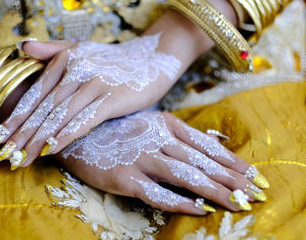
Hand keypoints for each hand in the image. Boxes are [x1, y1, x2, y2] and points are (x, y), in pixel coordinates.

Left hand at [0, 34, 185, 168]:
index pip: (33, 94)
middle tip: (3, 155)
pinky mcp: (113, 97)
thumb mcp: (81, 48)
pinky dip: (66, 135)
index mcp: (64, 60)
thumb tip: (21, 46)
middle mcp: (76, 70)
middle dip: (21, 135)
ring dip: (38, 140)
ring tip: (21, 159)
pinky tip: (52, 149)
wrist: (151, 59)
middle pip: (42, 109)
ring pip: (60, 116)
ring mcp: (94, 83)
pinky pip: (84, 119)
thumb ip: (51, 49)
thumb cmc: (112, 61)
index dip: (15, 118)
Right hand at [54, 111, 268, 213]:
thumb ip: (181, 131)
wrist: (76, 133)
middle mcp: (156, 140)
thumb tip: (216, 140)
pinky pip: (157, 194)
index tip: (254, 175)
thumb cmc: (117, 127)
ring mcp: (141, 159)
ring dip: (214, 191)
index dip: (232, 161)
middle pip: (202, 163)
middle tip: (256, 193)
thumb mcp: (150, 120)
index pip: (206, 146)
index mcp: (165, 124)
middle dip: (232, 179)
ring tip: (238, 203)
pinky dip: (179, 203)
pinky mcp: (125, 178)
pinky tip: (199, 211)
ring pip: (186, 177)